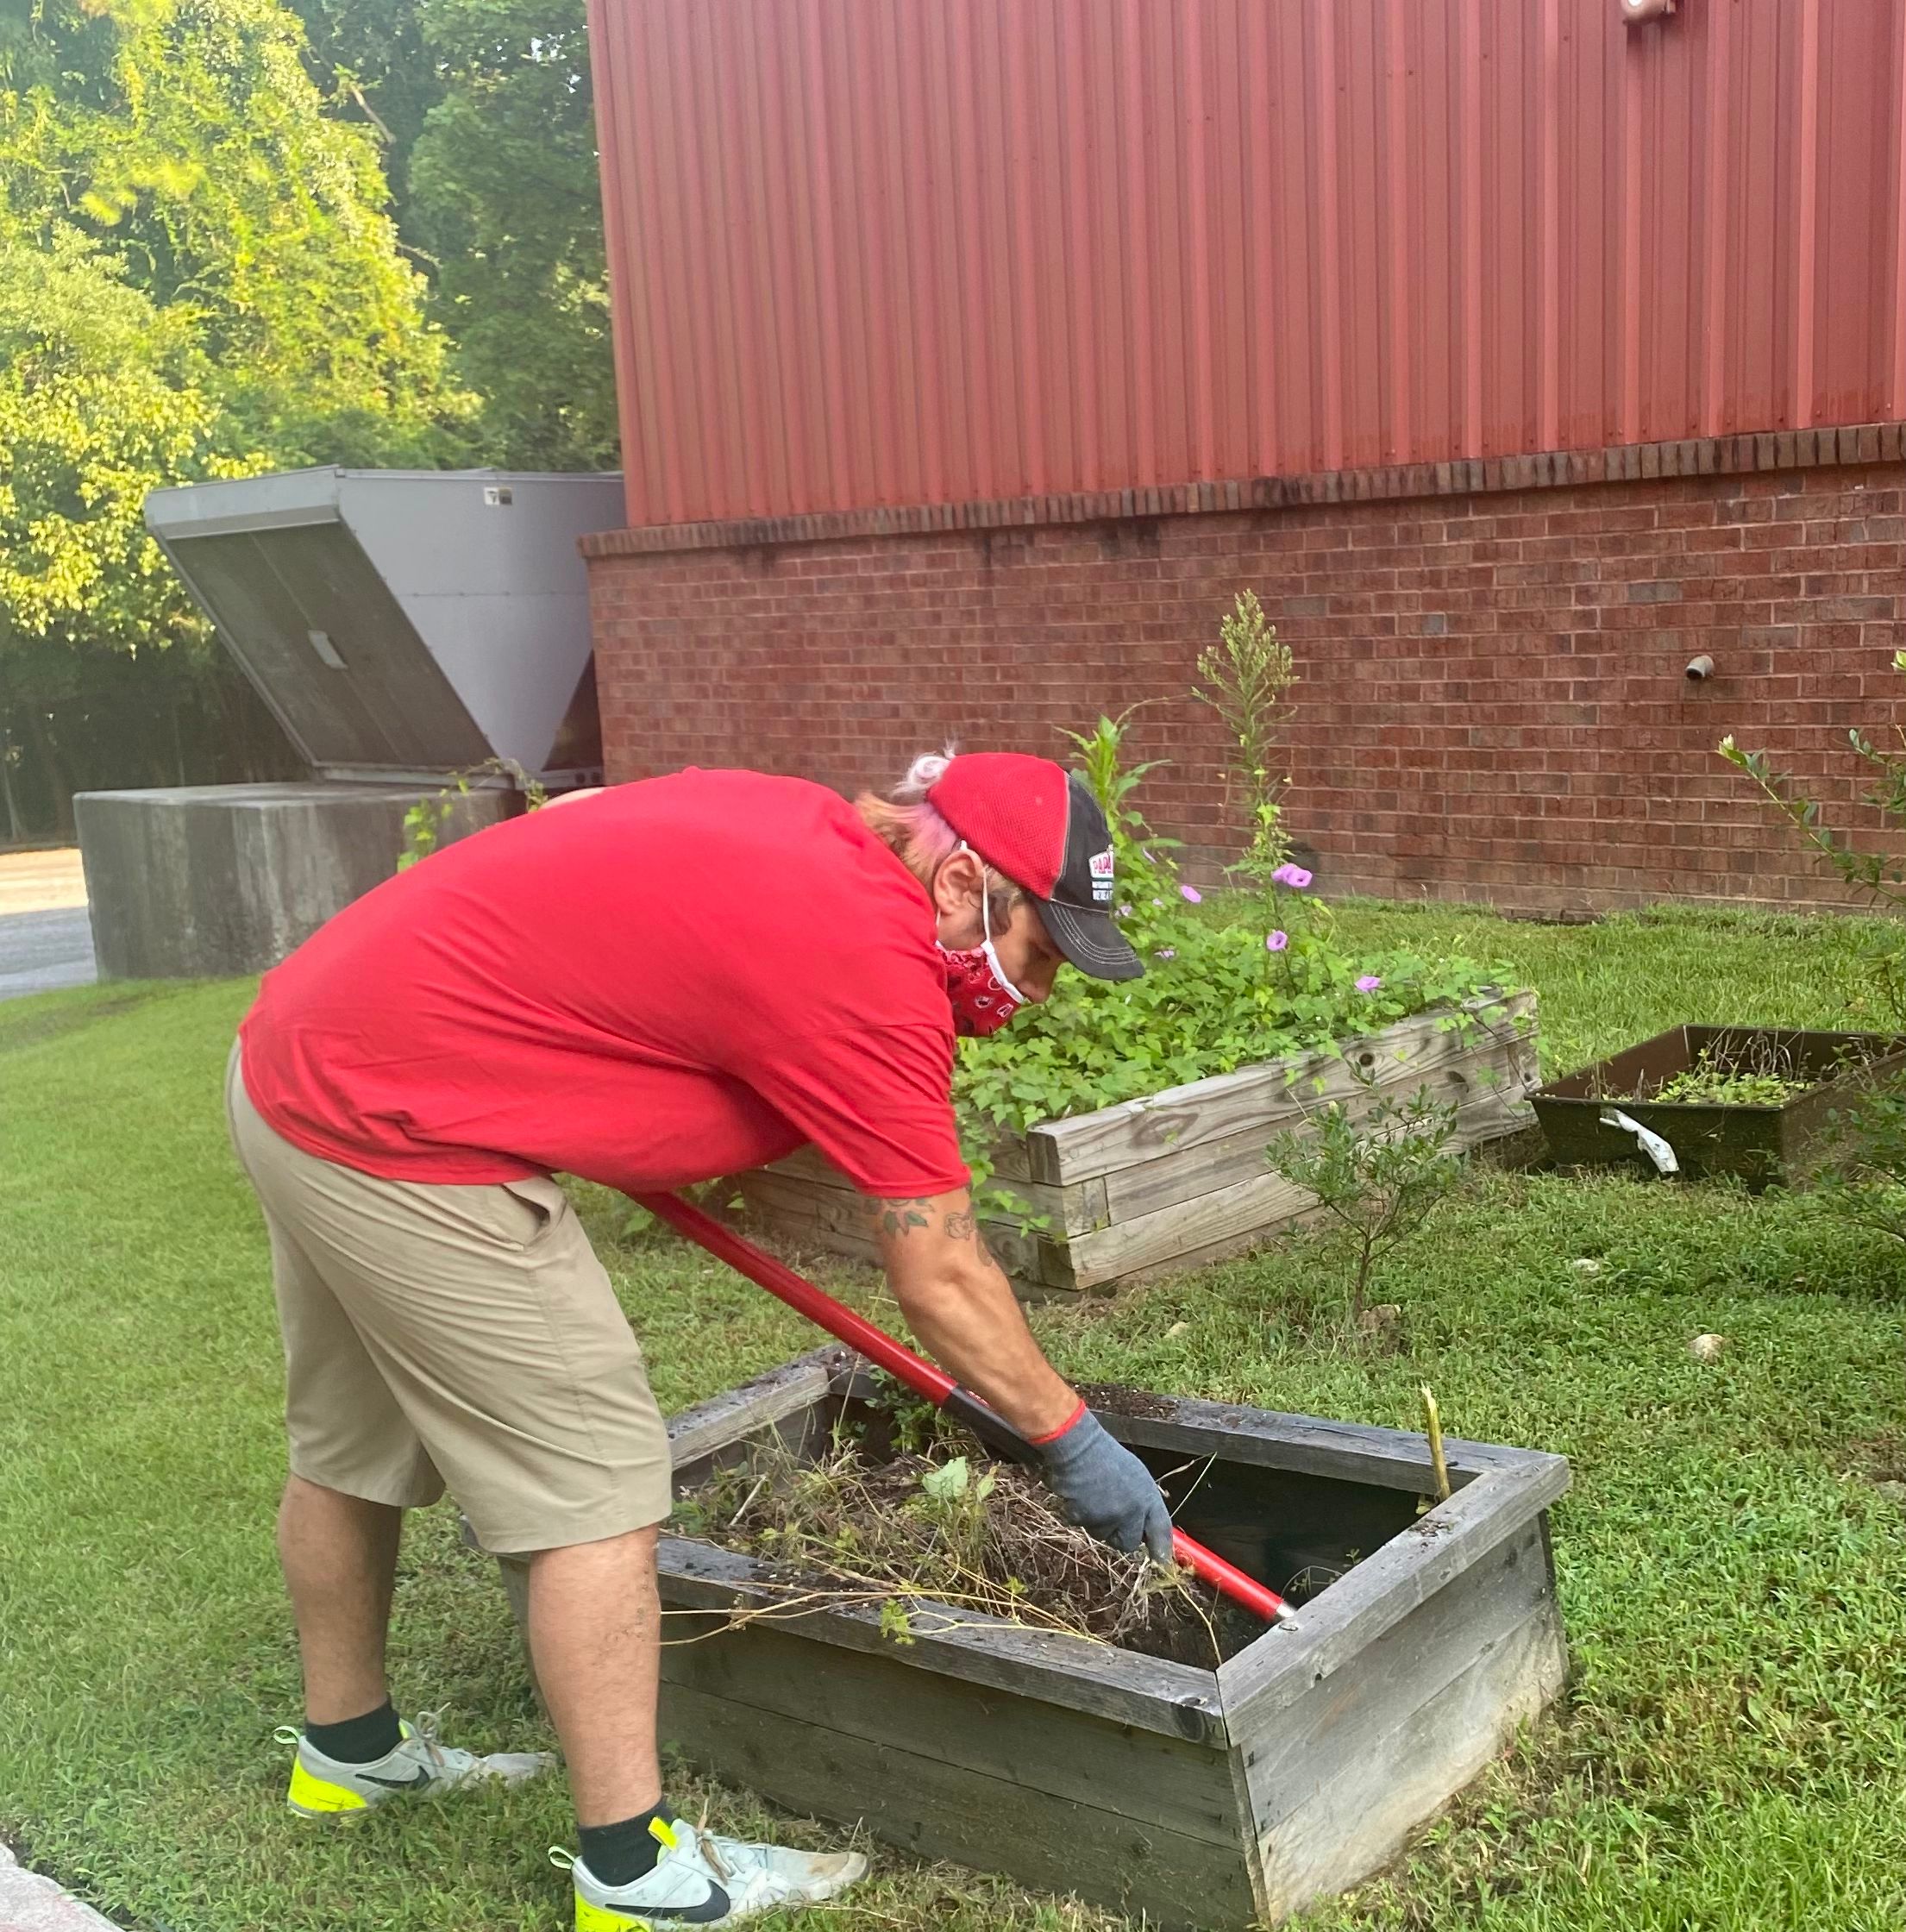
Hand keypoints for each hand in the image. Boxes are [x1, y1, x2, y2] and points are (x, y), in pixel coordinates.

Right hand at [1036, 1405, 1173, 1561]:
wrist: (1079, 1447)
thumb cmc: (1107, 1457)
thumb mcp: (1136, 1475)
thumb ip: (1142, 1503)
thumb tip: (1144, 1529)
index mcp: (1147, 1496)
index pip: (1161, 1530)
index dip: (1162, 1549)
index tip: (1162, 1563)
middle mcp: (1132, 1510)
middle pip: (1128, 1543)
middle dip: (1119, 1536)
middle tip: (1111, 1519)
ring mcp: (1108, 1516)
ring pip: (1102, 1535)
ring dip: (1097, 1524)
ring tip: (1093, 1497)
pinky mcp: (1085, 1518)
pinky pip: (1082, 1526)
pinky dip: (1078, 1515)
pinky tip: (1079, 1496)